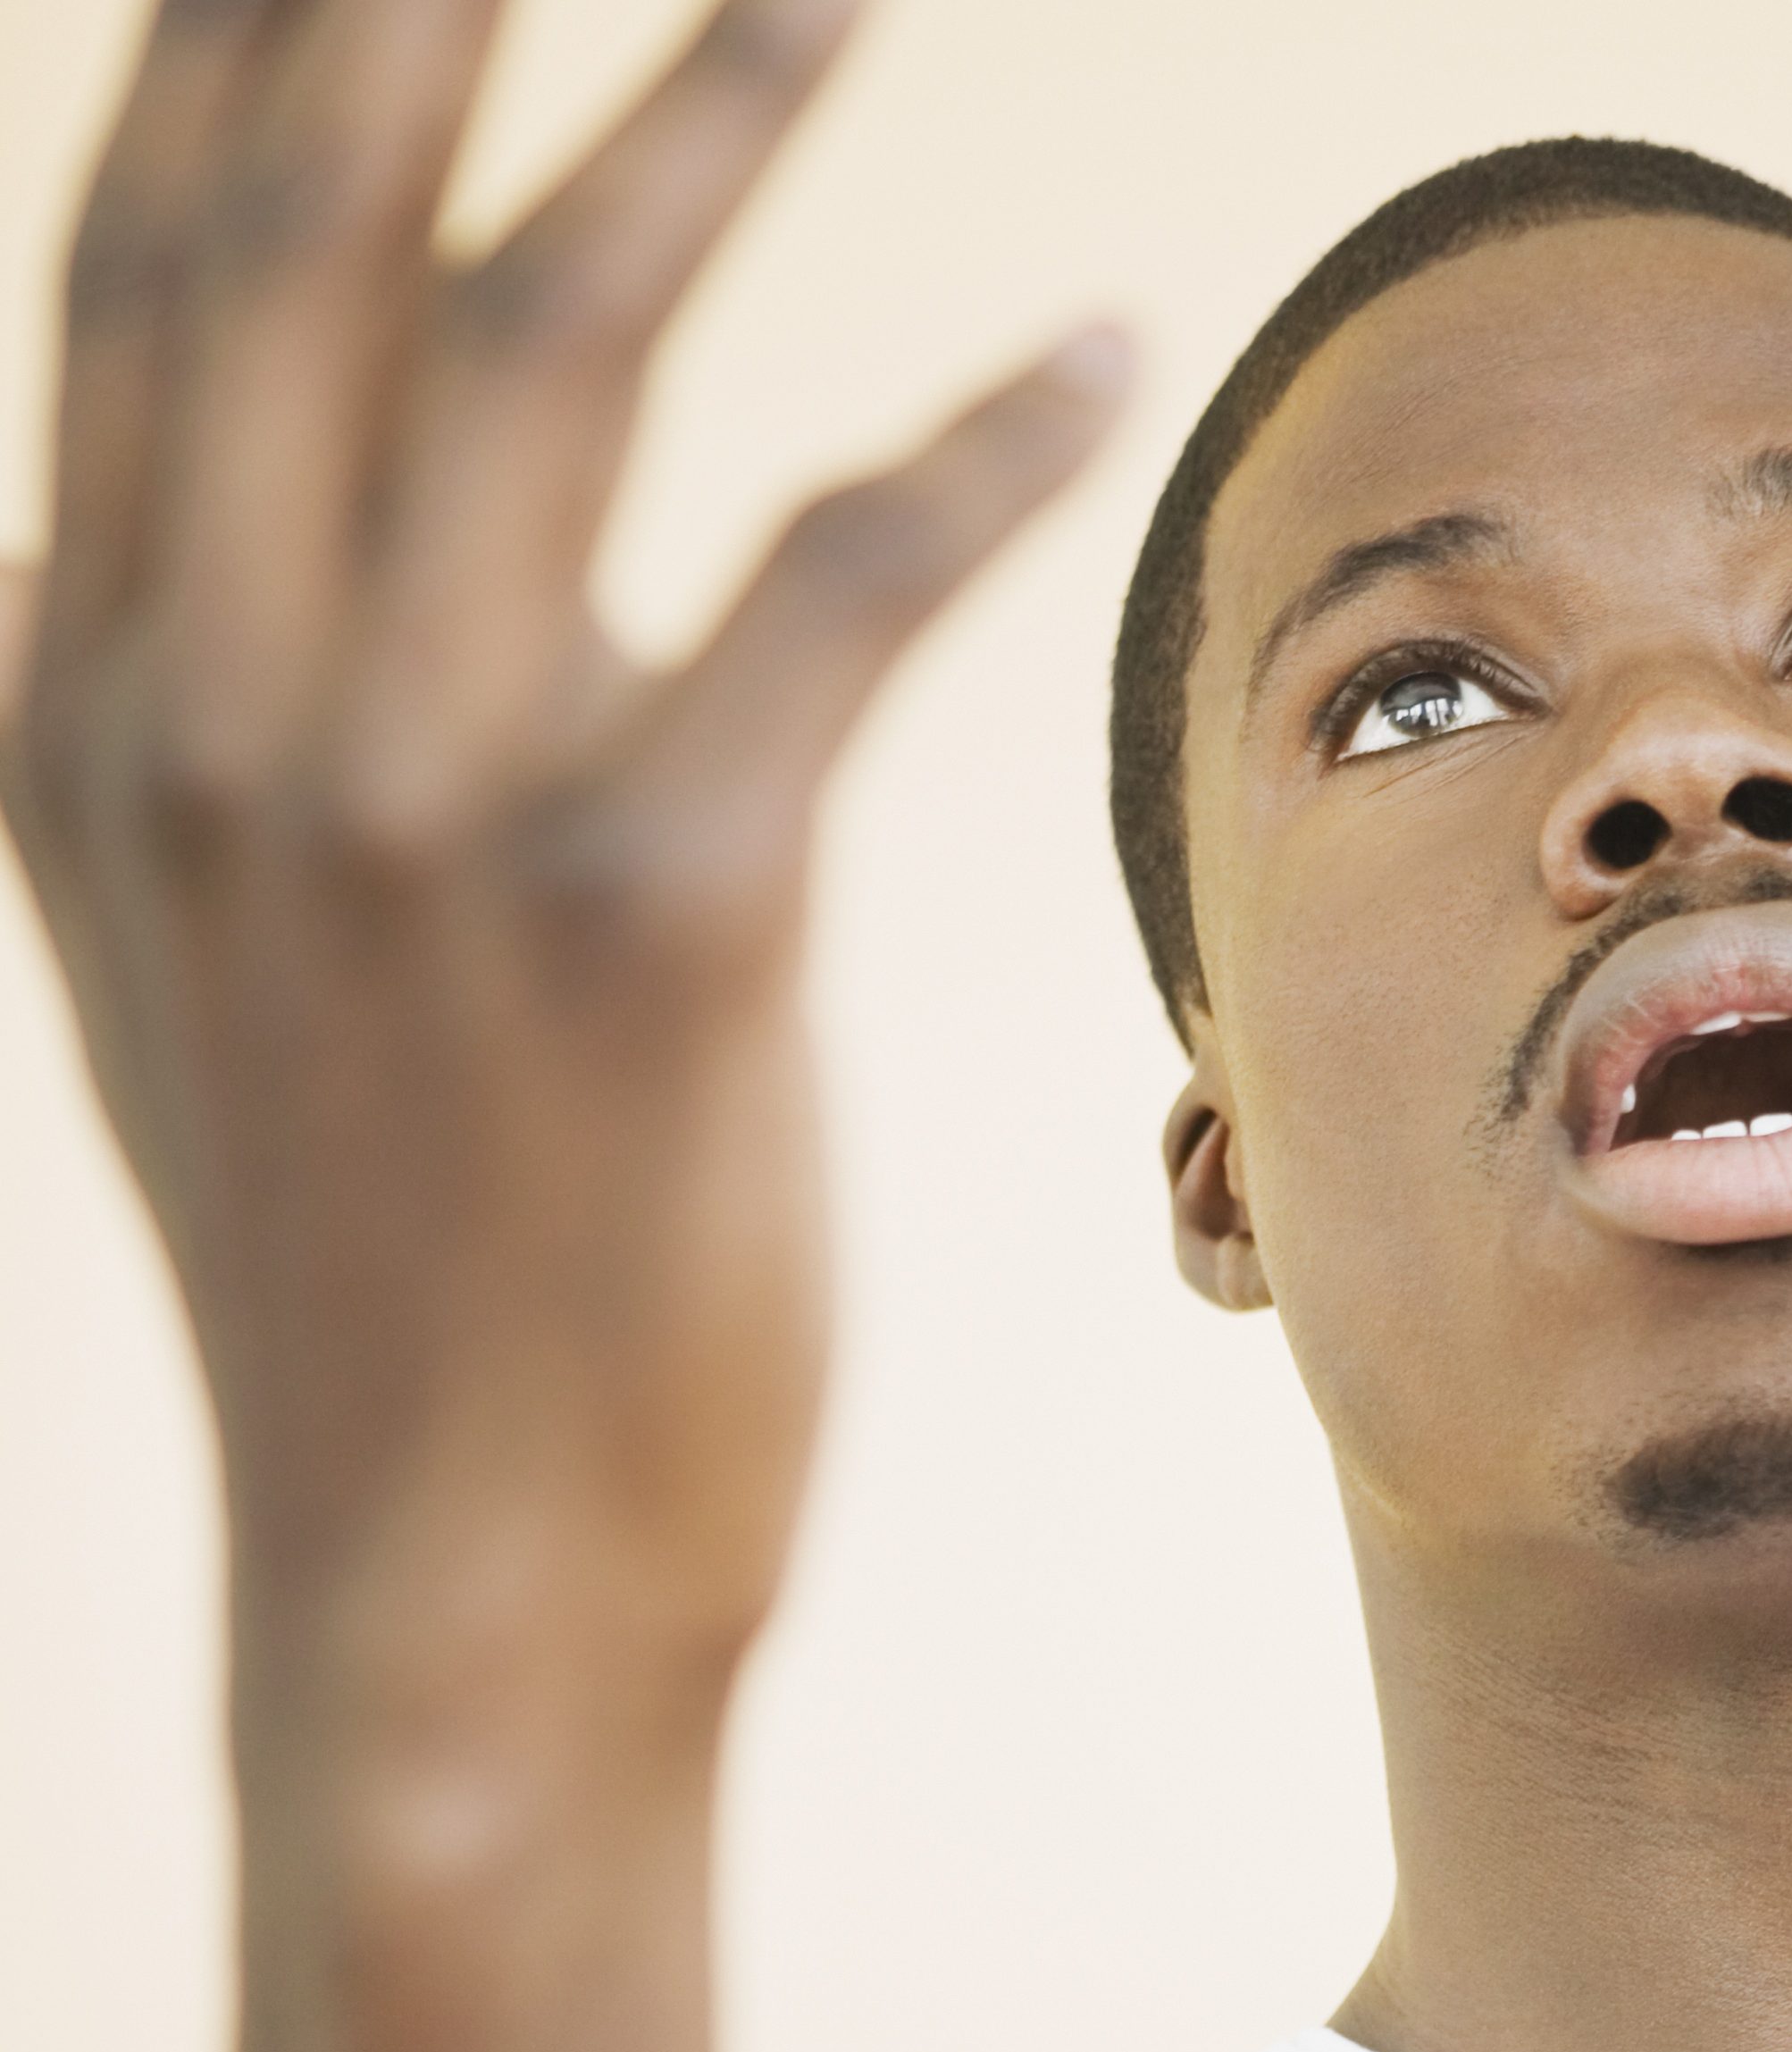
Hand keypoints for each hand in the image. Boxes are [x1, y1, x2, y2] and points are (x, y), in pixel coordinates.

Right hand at [0, 2, 1123, 2051]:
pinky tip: (1099, 347)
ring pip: (556, 347)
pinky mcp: (646, 909)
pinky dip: (974, 441)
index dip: (248, 40)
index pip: (151, 267)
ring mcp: (410, 808)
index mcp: (96, 700)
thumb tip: (316, 483)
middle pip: (311, 235)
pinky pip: (830, 579)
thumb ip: (245, 687)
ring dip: (715, 116)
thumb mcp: (236, 942)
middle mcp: (209, 712)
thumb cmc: (403, 1251)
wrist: (461, 1567)